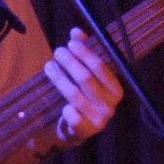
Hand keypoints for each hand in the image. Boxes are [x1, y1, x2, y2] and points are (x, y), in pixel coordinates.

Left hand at [44, 27, 123, 143]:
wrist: (78, 128)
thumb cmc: (84, 94)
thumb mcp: (86, 73)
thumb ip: (84, 52)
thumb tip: (76, 31)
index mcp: (115, 88)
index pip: (100, 67)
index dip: (84, 53)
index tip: (70, 44)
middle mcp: (110, 105)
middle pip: (86, 78)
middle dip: (69, 63)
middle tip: (57, 52)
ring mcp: (99, 120)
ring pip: (75, 95)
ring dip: (60, 78)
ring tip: (49, 66)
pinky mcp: (85, 131)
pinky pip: (72, 116)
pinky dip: (65, 108)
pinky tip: (60, 102)